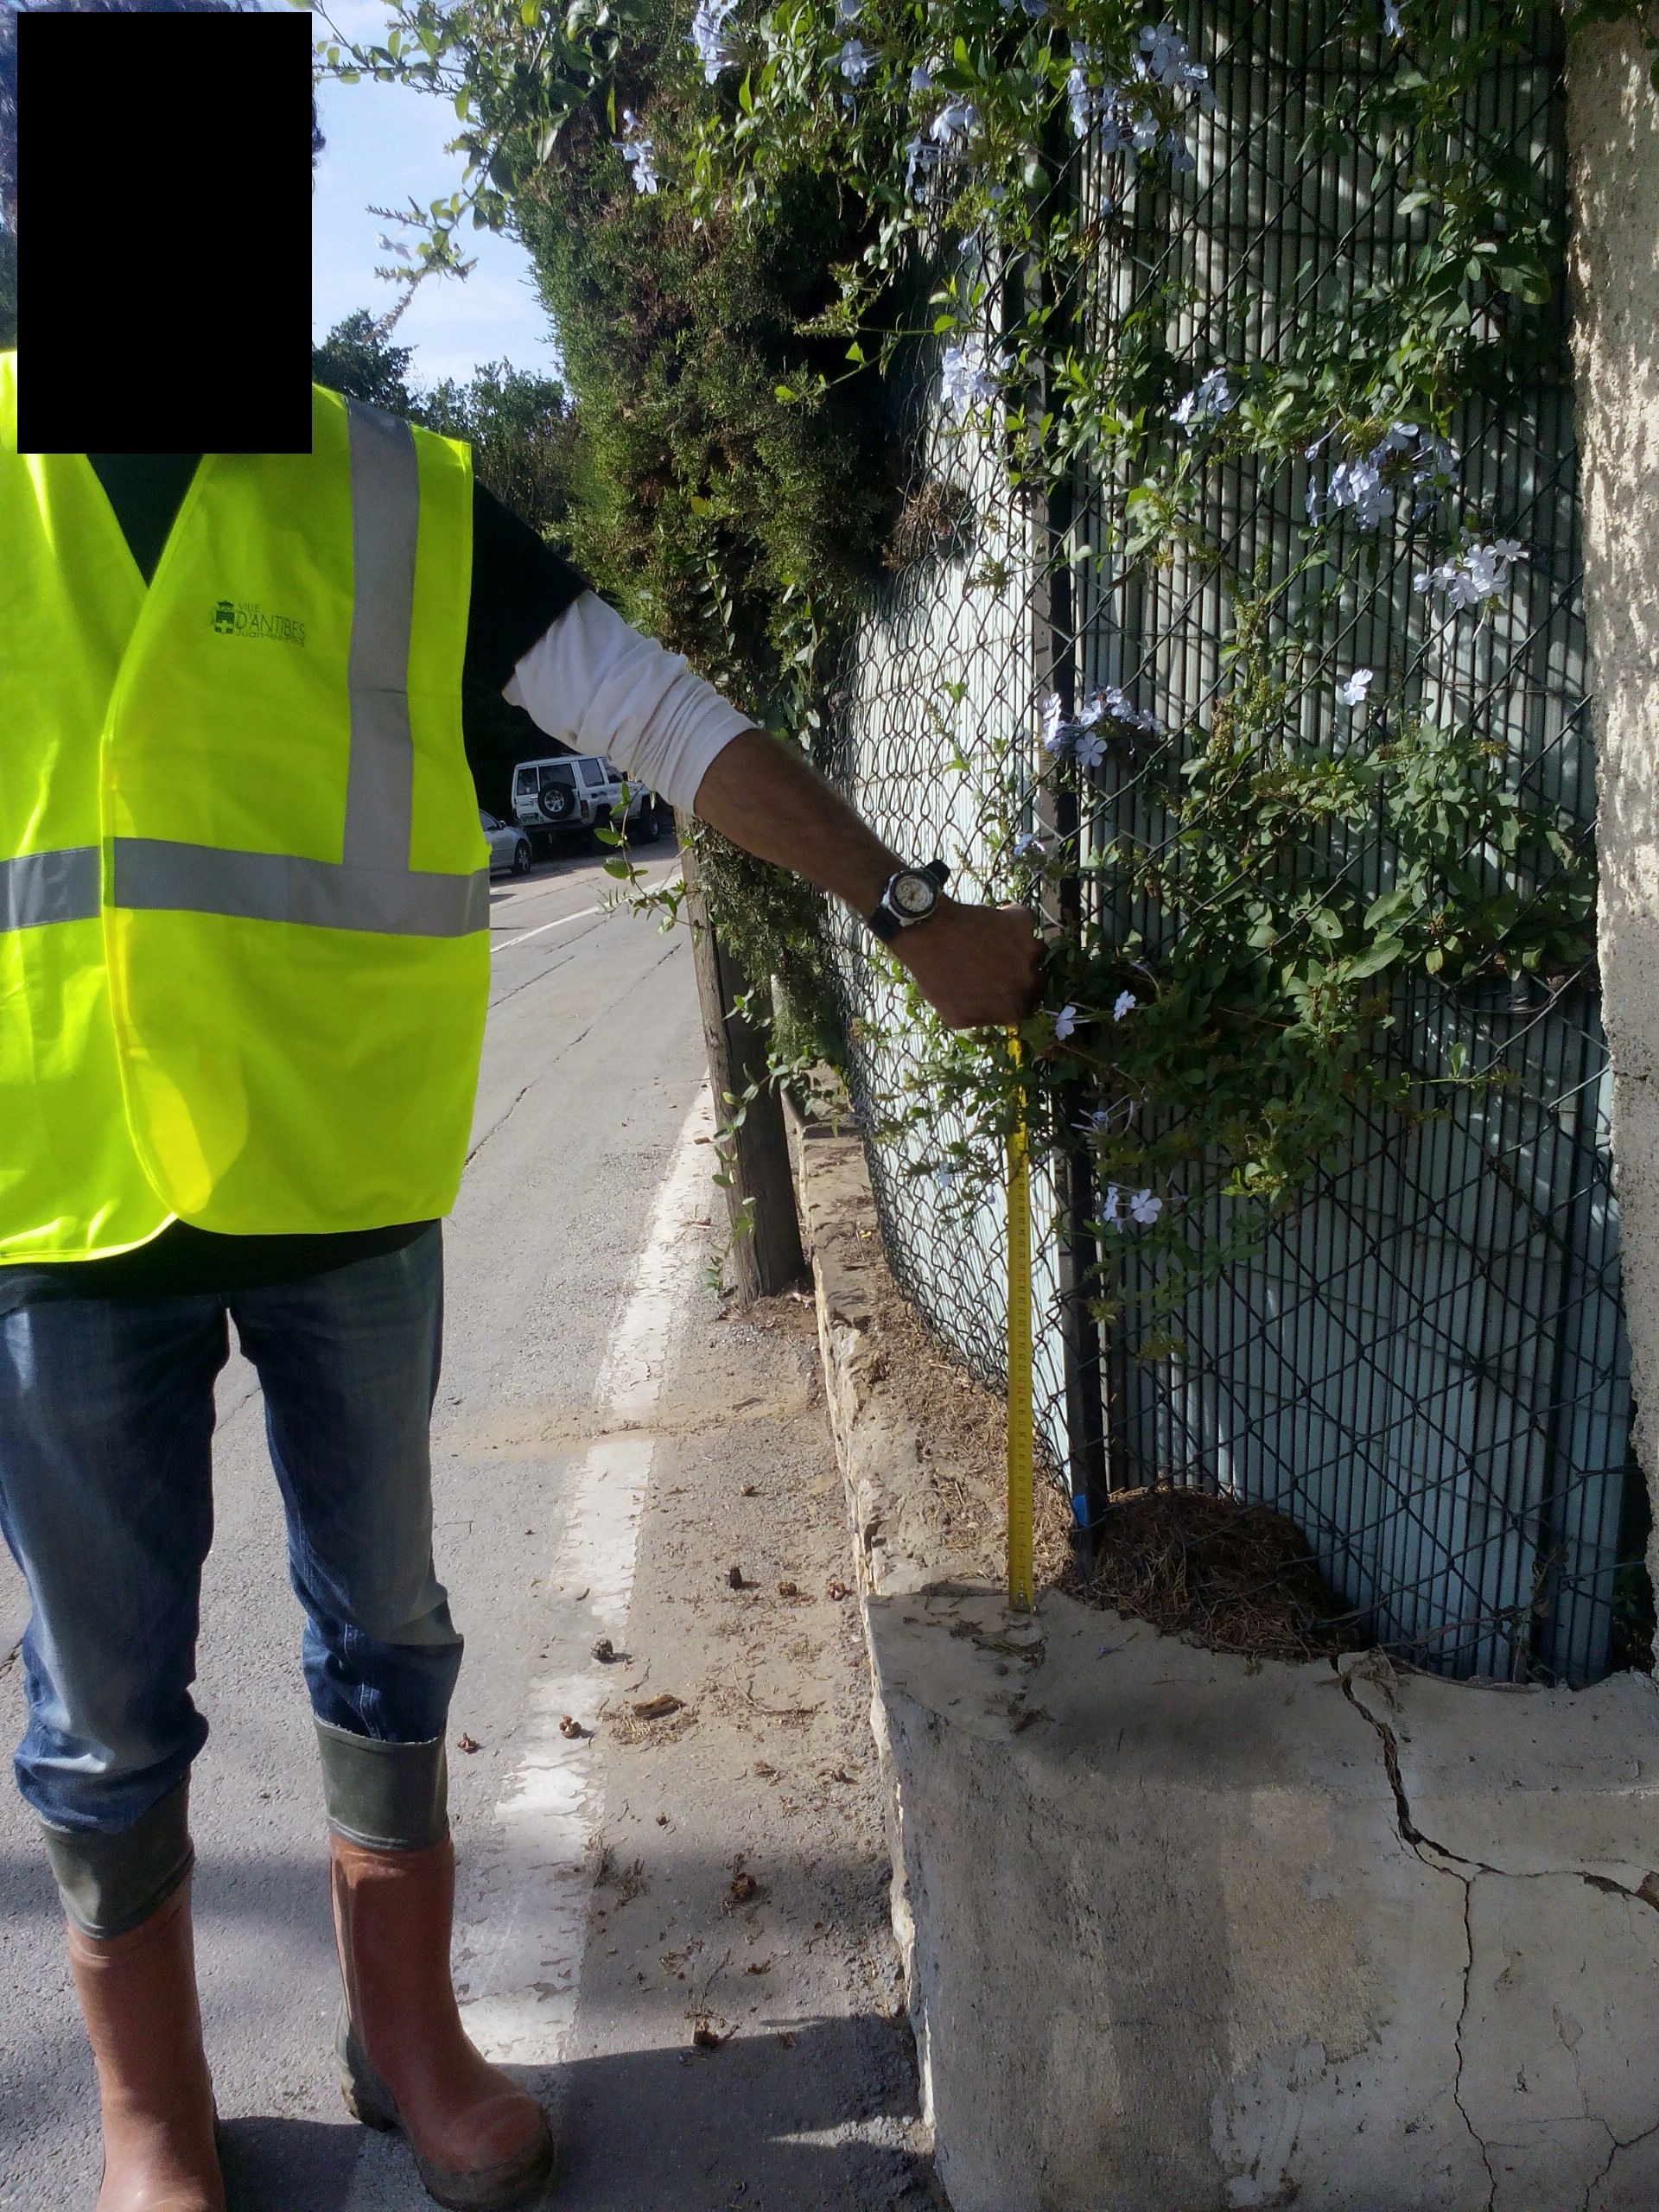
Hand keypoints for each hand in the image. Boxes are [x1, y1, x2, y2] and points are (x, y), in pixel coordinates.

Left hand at [891, 898, 1045, 1028]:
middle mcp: (1029, 981)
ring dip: (1022, 947)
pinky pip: (1024, 920)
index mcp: (1015, 1009)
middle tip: (1003, 964)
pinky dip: (1012, 919)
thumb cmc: (937, 978)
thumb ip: (982, 1018)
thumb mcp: (956, 1015)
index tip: (1005, 985)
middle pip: (1038, 978)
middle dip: (1023, 973)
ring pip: (1036, 949)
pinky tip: (992, 920)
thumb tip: (992, 1015)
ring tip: (996, 942)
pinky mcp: (1022, 922)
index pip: (1028, 1006)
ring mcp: (1029, 949)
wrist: (929, 935)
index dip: (1016, 995)